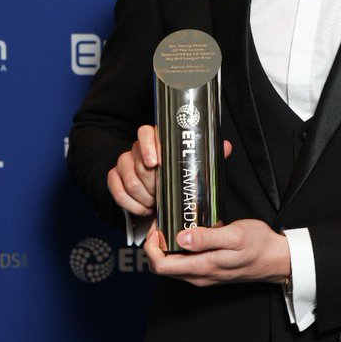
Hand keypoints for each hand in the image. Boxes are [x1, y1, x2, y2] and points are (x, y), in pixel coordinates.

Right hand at [106, 125, 231, 216]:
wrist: (158, 189)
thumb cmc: (175, 173)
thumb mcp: (193, 164)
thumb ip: (206, 155)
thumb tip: (225, 146)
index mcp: (156, 140)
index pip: (146, 133)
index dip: (149, 146)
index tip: (156, 162)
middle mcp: (138, 149)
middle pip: (138, 162)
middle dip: (152, 183)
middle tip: (162, 193)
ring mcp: (125, 163)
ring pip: (128, 178)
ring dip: (143, 196)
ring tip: (155, 203)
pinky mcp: (115, 178)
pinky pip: (116, 190)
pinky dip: (130, 203)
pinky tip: (143, 208)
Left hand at [144, 219, 290, 286]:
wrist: (277, 259)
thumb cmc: (259, 246)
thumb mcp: (235, 236)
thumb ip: (207, 238)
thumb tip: (180, 238)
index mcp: (202, 267)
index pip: (160, 265)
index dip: (151, 246)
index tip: (157, 227)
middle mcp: (199, 276)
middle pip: (162, 266)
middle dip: (155, 244)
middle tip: (161, 222)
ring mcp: (203, 275)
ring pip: (172, 265)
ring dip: (166, 246)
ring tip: (171, 224)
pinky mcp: (209, 270)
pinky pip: (184, 263)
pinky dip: (178, 248)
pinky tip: (186, 232)